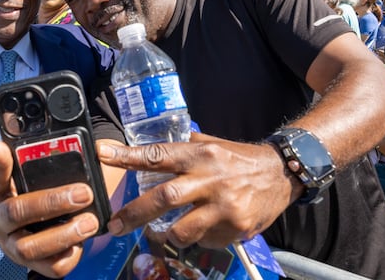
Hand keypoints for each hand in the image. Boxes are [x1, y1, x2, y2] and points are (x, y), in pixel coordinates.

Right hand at [0, 139, 100, 277]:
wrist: (41, 221)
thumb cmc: (34, 189)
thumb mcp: (32, 170)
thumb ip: (33, 155)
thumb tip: (25, 134)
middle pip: (16, 212)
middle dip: (52, 202)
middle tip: (83, 193)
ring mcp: (11, 245)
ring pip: (29, 247)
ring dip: (63, 234)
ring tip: (90, 222)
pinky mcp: (31, 264)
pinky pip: (49, 267)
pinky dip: (68, 256)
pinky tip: (81, 242)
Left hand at [97, 134, 299, 248]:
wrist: (281, 175)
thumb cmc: (239, 159)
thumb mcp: (212, 144)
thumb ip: (184, 149)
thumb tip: (151, 152)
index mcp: (201, 154)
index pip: (158, 155)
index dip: (128, 156)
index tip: (103, 154)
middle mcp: (211, 179)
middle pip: (164, 198)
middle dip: (134, 214)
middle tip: (114, 225)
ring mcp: (224, 206)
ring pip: (182, 230)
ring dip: (167, 234)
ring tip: (165, 231)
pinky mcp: (236, 228)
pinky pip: (204, 241)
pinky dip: (198, 238)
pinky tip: (207, 226)